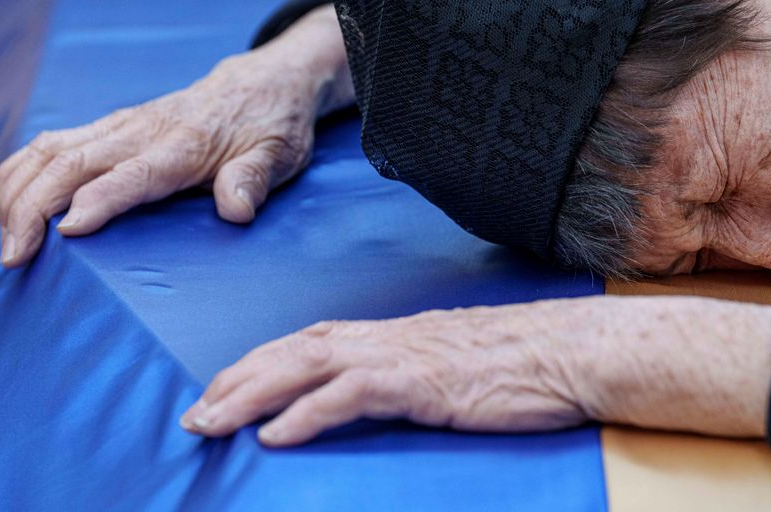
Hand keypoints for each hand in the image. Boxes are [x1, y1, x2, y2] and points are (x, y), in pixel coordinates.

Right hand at [0, 5, 352, 266]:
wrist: (264, 83)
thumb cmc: (273, 126)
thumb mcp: (279, 155)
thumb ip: (254, 180)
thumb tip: (236, 209)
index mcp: (184, 145)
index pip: (132, 175)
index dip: (98, 201)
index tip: (66, 231)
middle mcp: (143, 132)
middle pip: (72, 163)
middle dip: (32, 207)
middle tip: (12, 256)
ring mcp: (121, 126)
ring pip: (51, 149)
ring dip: (16, 189)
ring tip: (1, 236)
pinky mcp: (111, 128)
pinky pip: (52, 144)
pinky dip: (21, 173)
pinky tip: (6, 206)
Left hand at [180, 295, 770, 445]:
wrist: (576, 350)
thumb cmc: (529, 364)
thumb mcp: (462, 366)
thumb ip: (421, 374)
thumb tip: (393, 393)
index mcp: (398, 334)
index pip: (313, 340)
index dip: (263, 362)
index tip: (224, 386)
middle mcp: (391, 337)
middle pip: (295, 349)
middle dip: (239, 380)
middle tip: (194, 414)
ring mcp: (405, 356)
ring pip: (308, 366)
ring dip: (252, 395)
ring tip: (210, 424)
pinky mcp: (423, 382)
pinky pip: (351, 394)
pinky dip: (306, 413)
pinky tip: (275, 436)